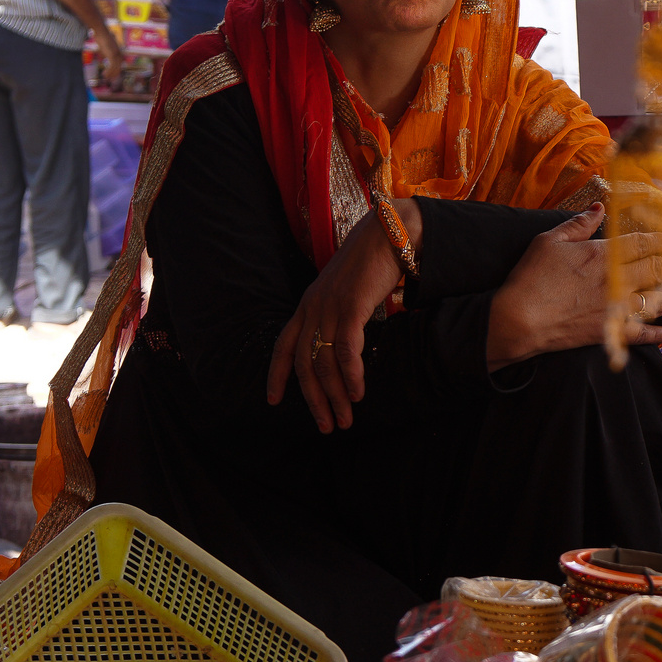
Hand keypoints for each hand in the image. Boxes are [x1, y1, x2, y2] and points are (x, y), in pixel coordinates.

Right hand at [97, 29, 124, 87]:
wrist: (101, 32)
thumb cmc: (101, 37)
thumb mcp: (104, 46)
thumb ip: (105, 52)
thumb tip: (102, 56)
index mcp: (118, 52)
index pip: (120, 63)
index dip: (117, 70)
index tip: (113, 75)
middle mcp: (119, 54)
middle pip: (119, 67)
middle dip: (115, 74)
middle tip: (110, 79)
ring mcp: (116, 54)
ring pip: (116, 68)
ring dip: (110, 74)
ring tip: (105, 77)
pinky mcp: (112, 55)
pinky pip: (112, 66)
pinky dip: (108, 71)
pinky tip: (104, 74)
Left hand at [265, 198, 420, 432]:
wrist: (388, 234)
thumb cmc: (372, 265)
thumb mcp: (346, 293)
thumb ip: (339, 316)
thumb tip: (343, 344)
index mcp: (307, 306)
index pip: (283, 346)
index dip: (277, 375)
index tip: (274, 401)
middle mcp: (312, 309)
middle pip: (304, 364)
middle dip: (314, 400)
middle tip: (326, 426)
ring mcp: (330, 308)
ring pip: (324, 363)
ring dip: (335, 396)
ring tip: (345, 419)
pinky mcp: (351, 308)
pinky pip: (346, 351)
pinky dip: (351, 376)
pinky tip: (358, 394)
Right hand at [487, 204, 661, 370]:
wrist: (519, 320)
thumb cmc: (531, 278)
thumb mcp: (550, 241)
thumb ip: (578, 224)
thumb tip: (600, 208)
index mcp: (603, 255)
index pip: (643, 242)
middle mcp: (616, 281)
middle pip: (658, 270)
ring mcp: (615, 308)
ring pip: (656, 302)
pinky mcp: (608, 332)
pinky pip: (638, 334)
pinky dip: (655, 334)